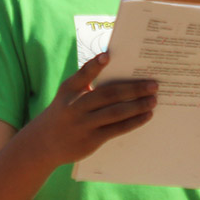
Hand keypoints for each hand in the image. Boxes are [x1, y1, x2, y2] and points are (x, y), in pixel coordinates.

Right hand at [31, 53, 157, 166]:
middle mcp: (75, 106)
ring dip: (137, 106)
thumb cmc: (65, 111)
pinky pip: (117, 129)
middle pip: (108, 94)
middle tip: (153, 84)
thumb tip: (112, 63)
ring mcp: (83, 124)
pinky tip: (146, 115)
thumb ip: (86, 80)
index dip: (94, 65)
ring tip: (153, 100)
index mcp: (69, 90)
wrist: (46, 143)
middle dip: (133, 89)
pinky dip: (134, 121)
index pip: (82, 75)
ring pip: (115, 113)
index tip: (108, 56)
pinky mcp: (91, 140)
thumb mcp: (68, 93)